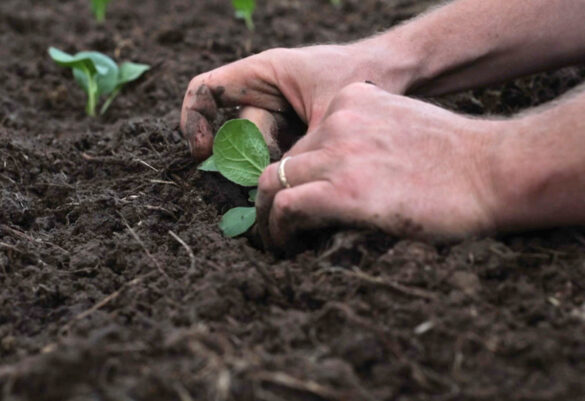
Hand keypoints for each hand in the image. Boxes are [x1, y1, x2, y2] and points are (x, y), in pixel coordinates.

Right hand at [180, 44, 412, 160]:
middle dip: (251, 158)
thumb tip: (276, 188)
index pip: (207, 90)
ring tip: (302, 176)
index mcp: (264, 73)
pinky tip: (307, 178)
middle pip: (237, 132)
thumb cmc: (366, 74)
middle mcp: (266, 93)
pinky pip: (277, 154)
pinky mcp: (294, 131)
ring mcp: (281, 113)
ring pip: (258, 149)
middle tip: (274, 178)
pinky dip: (286, 169)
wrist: (400, 71)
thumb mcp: (330, 113)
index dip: (194, 120)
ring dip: (273, 168)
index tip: (204, 154)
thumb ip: (301, 149)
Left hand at [256, 83, 503, 250]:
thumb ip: (365, 145)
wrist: (495, 171)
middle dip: (271, 197)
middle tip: (273, 227)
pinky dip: (277, 230)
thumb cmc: (459, 161)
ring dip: (268, 218)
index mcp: (353, 100)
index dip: (292, 177)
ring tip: (276, 245)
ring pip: (273, 183)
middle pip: (283, 162)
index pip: (303, 142)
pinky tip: (286, 248)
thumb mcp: (401, 131)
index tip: (290, 203)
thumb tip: (336, 185)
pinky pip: (287, 207)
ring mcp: (340, 153)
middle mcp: (339, 120)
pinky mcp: (345, 190)